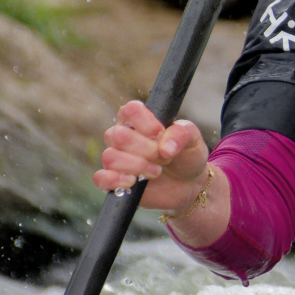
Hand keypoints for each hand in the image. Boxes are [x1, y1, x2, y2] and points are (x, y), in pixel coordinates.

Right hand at [94, 100, 209, 213]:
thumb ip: (183, 133)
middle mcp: (121, 135)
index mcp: (138, 119)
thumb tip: (165, 147)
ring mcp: (115, 158)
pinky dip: (116, 180)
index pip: (130, 110)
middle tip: (165, 158)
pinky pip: (100, 178)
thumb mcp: (194, 139)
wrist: (188, 185)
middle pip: (120, 136)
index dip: (147, 124)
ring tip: (157, 171)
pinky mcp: (112, 180)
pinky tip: (133, 182)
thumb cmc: (186, 155)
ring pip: (110, 157)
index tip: (161, 135)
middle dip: (147, 150)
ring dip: (138, 166)